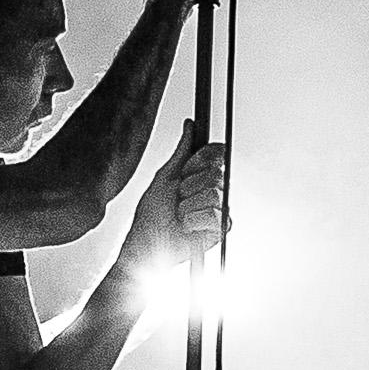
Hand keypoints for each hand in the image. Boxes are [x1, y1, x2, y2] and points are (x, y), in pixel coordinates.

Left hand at [121, 119, 226, 266]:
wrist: (147, 244)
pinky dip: (194, 221)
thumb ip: (181, 152)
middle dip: (190, 186)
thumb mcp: (165, 176)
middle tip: (178, 198)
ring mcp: (219, 209)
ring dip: (189, 207)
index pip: (217, 154)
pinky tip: (188, 228)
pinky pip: (216, 216)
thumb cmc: (151, 215)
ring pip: (214, 195)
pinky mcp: (221, 229)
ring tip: (180, 216)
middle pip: (216, 174)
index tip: (184, 172)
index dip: (200, 161)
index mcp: (201, 175)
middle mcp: (213, 190)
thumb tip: (190, 126)